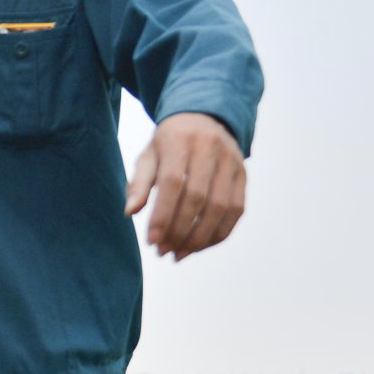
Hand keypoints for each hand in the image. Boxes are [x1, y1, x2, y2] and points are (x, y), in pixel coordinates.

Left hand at [124, 113, 246, 259]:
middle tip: (162, 251)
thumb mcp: (148, 156)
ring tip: (178, 254)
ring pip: (221, 208)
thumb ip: (139, 183)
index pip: (173, 183)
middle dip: (179, 230)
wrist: (203, 118)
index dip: (163, 215)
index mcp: (180, 140)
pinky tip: (198, 247)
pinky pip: (236, 210)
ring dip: (199, 238)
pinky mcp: (243, 174)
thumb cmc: (168, 144)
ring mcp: (232, 161)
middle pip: (199, 198)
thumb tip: (130, 212)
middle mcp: (211, 148)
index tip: (151, 240)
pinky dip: (218, 234)